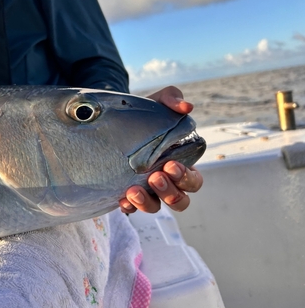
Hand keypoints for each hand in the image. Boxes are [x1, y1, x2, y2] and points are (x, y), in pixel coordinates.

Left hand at [119, 86, 203, 213]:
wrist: (115, 120)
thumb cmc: (144, 114)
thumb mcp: (157, 102)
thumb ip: (172, 99)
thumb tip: (186, 106)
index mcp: (181, 163)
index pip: (193, 180)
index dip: (185, 178)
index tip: (170, 164)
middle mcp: (167, 181)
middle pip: (180, 200)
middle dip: (170, 192)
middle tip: (155, 176)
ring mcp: (148, 189)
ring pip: (156, 207)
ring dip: (148, 202)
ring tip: (133, 190)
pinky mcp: (128, 193)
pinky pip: (132, 208)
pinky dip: (129, 206)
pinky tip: (121, 199)